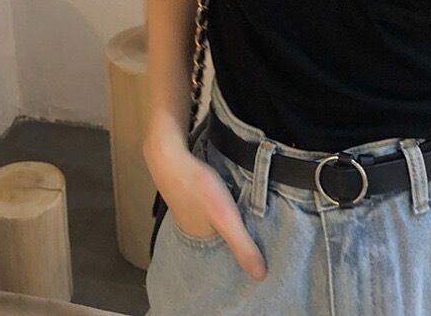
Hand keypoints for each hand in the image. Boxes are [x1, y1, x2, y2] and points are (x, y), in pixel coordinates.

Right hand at [143, 137, 267, 280]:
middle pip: (218, 235)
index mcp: (198, 239)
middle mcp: (190, 226)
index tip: (259, 252)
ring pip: (213, 218)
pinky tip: (228, 195)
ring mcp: (187, 207)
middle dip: (235, 234)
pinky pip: (208, 202)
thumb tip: (261, 276)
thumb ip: (242, 245)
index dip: (239, 253)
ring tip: (246, 214)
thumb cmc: (198, 187)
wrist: (170, 155)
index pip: (223, 254)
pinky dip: (219, 202)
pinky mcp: (189, 189)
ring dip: (227, 216)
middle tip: (258, 231)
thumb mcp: (226, 218)